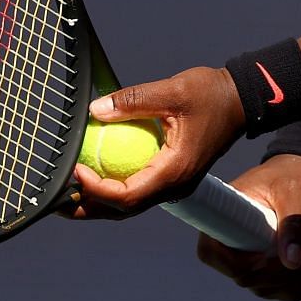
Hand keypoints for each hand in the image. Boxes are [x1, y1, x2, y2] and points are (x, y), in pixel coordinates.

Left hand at [60, 65, 245, 220]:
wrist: (242, 99)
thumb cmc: (211, 93)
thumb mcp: (172, 90)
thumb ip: (134, 100)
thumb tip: (95, 110)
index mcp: (175, 170)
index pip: (128, 194)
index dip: (97, 188)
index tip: (76, 169)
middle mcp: (175, 185)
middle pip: (125, 209)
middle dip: (90, 207)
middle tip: (58, 200)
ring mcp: (175, 183)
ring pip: (131, 204)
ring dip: (100, 202)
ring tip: (70, 195)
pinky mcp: (173, 175)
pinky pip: (140, 190)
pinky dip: (115, 189)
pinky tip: (97, 175)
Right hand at [195, 154, 300, 300]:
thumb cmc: (292, 175)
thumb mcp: (294, 192)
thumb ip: (293, 224)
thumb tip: (292, 262)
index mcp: (224, 214)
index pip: (212, 253)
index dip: (238, 264)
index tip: (268, 256)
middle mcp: (229, 237)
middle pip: (243, 275)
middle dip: (280, 275)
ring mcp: (245, 252)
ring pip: (260, 286)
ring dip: (292, 283)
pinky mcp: (263, 262)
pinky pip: (273, 286)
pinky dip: (294, 288)